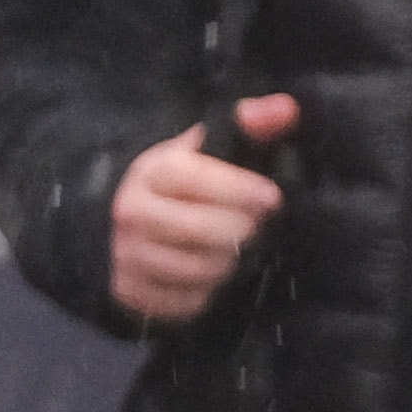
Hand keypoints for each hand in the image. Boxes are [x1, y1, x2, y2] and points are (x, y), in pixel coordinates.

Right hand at [110, 96, 294, 324]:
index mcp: (151, 171)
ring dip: (232, 263)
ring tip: (244, 251)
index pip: (193, 178)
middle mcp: (130, 212)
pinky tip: (220, 275)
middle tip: (260, 228)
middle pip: (199, 229)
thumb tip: (286, 109)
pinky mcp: (131, 293)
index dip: (238, 188)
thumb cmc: (184, 184)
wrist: (124, 226)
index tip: (272, 197)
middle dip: (242, 230)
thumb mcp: (208, 148)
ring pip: (197, 269)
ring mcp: (127, 256)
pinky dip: (212, 292)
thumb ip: (251, 124)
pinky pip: (187, 302)